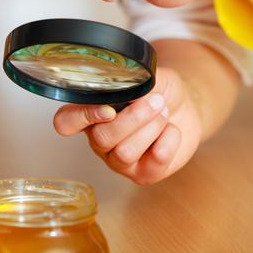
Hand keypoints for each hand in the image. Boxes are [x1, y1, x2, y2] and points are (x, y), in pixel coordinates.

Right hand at [53, 67, 203, 184]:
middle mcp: (99, 140)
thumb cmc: (160, 92)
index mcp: (91, 114)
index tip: (109, 109)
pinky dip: (169, 140)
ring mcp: (119, 161)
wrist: (186, 107)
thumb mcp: (148, 78)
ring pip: (126, 152)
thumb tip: (129, 87)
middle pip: (102, 137)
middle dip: (135, 117)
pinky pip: (154, 161)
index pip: (65, 122)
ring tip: (164, 114)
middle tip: (157, 101)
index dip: (82, 117)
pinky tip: (171, 130)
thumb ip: (134, 80)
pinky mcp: (143, 174)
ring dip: (152, 127)